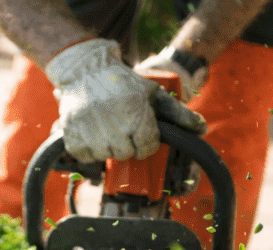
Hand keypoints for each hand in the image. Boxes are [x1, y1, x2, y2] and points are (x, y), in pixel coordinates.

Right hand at [46, 39, 205, 162]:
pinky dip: (89, 151)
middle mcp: (113, 122)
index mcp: (135, 111)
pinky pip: (84, 156)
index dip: (147, 144)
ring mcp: (89, 128)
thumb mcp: (154, 93)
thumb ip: (178, 113)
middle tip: (124, 131)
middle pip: (126, 154)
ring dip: (108, 149)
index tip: (142, 136)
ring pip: (105, 157)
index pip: (146, 147)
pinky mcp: (71, 132)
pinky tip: (93, 137)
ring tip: (108, 132)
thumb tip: (201, 129)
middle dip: (127, 146)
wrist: (85, 69)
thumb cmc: (124, 83)